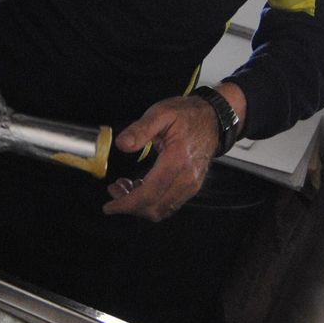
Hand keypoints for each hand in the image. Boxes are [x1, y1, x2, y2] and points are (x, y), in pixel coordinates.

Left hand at [103, 83, 244, 220]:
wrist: (213, 118)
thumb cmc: (189, 115)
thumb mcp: (161, 113)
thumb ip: (140, 129)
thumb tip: (123, 144)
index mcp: (177, 160)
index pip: (149, 193)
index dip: (126, 204)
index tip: (110, 205)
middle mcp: (187, 178)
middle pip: (154, 208)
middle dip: (129, 205)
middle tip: (114, 189)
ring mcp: (191, 185)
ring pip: (161, 209)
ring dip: (139, 204)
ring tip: (125, 187)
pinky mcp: (191, 187)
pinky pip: (169, 203)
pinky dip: (151, 201)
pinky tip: (140, 186)